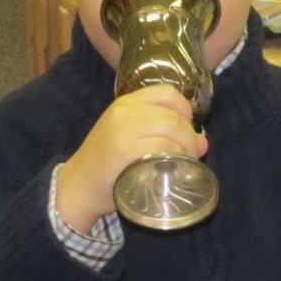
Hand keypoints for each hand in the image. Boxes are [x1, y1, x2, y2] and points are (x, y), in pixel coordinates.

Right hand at [55, 84, 205, 231]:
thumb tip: (203, 142)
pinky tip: (173, 167)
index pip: (167, 92)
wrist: (77, 188)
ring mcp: (122, 128)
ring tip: (186, 162)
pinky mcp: (123, 149)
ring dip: (187, 147)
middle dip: (190, 135)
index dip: (185, 110)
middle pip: (174, 113)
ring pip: (172, 127)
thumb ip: (163, 137)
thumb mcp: (132, 141)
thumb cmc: (107, 167)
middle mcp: (124, 111)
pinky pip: (162, 146)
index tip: (187, 130)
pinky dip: (176, 156)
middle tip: (191, 155)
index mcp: (125, 103)